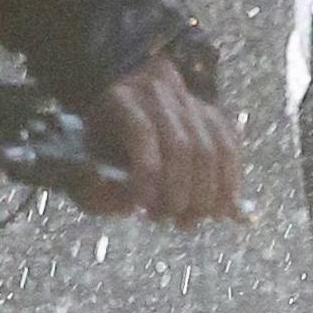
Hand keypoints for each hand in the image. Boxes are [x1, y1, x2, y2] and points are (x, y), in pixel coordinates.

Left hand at [78, 50, 244, 227]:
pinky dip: (228, 182)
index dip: (147, 173)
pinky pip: (229, 148)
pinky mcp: (212, 114)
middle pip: (181, 144)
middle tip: (167, 220)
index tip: (143, 208)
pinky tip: (219, 209)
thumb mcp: (83, 164)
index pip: (142, 131)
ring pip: (210, 149)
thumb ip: (94, 190)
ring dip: (205, 194)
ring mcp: (190, 100)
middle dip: (178, 191)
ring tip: (189, 220)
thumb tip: (128, 204)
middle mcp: (160, 92)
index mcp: (121, 98)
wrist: (126, 107)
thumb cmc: (102, 144)